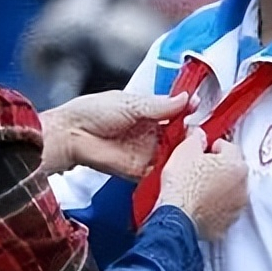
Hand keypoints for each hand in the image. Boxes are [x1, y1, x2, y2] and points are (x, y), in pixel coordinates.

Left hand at [40, 90, 189, 178]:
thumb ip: (159, 105)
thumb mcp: (130, 103)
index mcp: (147, 112)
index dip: (188, 111)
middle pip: (177, 134)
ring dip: (183, 152)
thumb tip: (185, 98)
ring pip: (172, 153)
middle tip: (200, 132)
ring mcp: (145, 152)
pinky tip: (180, 166)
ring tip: (194, 148)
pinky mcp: (139, 170)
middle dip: (190, 133)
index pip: (174, 112)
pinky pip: (160, 172)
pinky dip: (170, 170)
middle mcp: (149, 133)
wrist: (71, 136)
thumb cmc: (92, 112)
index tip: (200, 108)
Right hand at [157, 130, 248, 240]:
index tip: (200, 151)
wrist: (176, 219)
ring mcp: (236, 208)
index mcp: (236, 165)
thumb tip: (198, 134)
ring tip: (196, 188)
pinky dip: (214, 207)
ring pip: (229, 190)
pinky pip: (222, 210)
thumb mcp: (185, 151)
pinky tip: (198, 204)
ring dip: (218, 187)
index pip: (228, 146)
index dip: (211, 146)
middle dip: (217, 167)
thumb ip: (196, 137)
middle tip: (197, 168)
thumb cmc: (182, 186)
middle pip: (232, 169)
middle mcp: (242, 187)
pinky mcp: (226, 225)